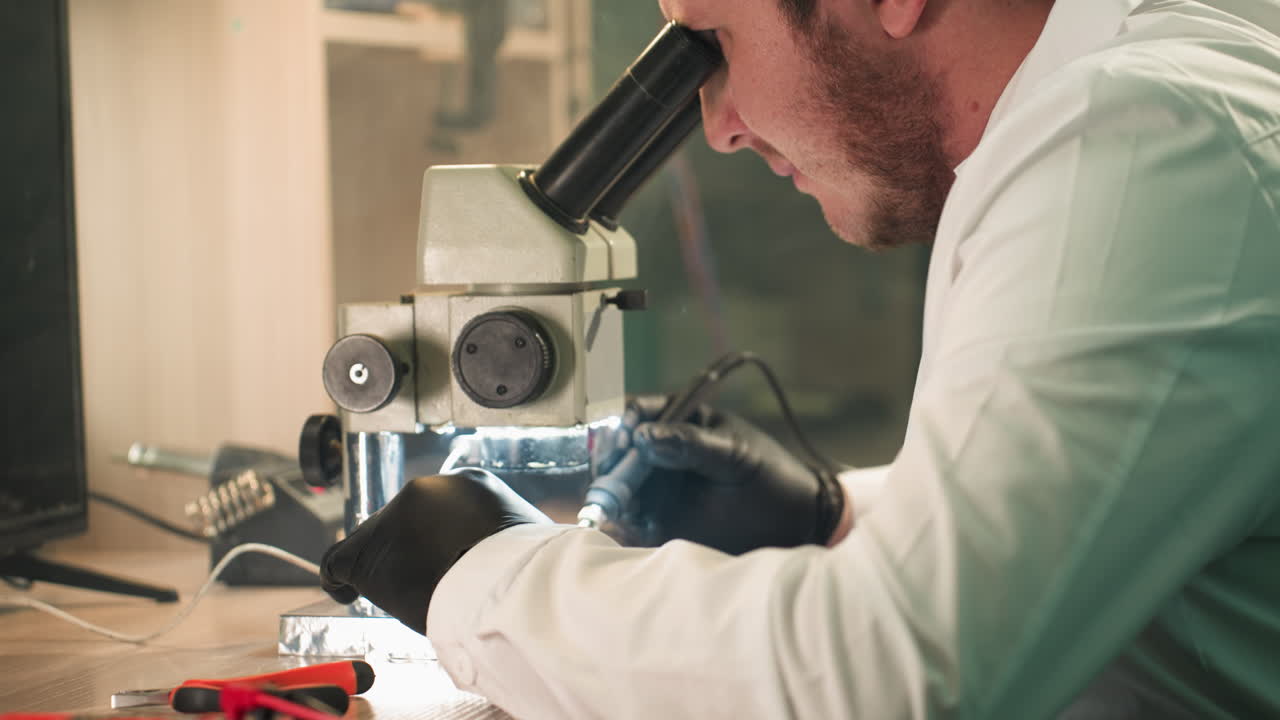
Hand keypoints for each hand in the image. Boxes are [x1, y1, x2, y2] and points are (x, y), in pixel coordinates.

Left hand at [320, 468, 549, 633]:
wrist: (510, 586)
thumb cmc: (528, 573)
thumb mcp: (525, 540)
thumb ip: (500, 538)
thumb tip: (500, 556)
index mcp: (469, 483)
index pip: (435, 509)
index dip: (433, 538)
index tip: (439, 561)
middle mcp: (429, 489)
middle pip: (402, 522)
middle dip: (409, 552)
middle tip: (423, 583)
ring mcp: (398, 515)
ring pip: (376, 542)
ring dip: (386, 567)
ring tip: (401, 595)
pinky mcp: (373, 547)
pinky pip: (340, 560)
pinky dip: (340, 579)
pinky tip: (345, 595)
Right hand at [606, 395, 844, 554]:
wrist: (796, 523)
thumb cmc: (771, 476)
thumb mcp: (733, 454)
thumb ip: (690, 444)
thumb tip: (644, 437)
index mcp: (681, 420)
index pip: (637, 413)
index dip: (625, 425)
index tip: (627, 442)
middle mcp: (663, 452)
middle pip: (619, 452)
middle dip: (613, 466)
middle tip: (616, 482)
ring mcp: (660, 487)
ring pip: (621, 488)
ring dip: (617, 497)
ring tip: (630, 509)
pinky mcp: (661, 521)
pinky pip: (633, 521)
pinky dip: (628, 524)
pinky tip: (639, 526)